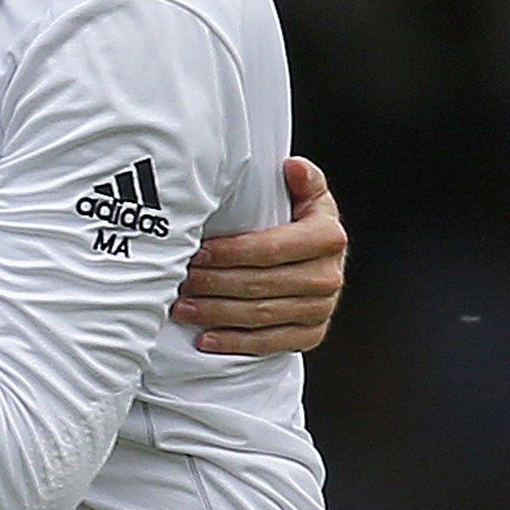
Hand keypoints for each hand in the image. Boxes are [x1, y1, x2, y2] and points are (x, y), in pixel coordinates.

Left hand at [170, 156, 344, 354]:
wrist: (320, 257)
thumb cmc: (301, 220)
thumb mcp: (308, 195)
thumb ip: (303, 179)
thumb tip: (291, 165)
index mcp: (328, 238)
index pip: (272, 248)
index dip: (231, 252)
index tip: (198, 252)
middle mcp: (329, 277)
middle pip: (261, 284)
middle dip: (214, 284)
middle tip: (179, 281)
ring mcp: (321, 309)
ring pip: (261, 315)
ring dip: (216, 313)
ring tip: (182, 307)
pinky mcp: (310, 334)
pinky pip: (269, 343)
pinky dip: (234, 343)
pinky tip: (205, 339)